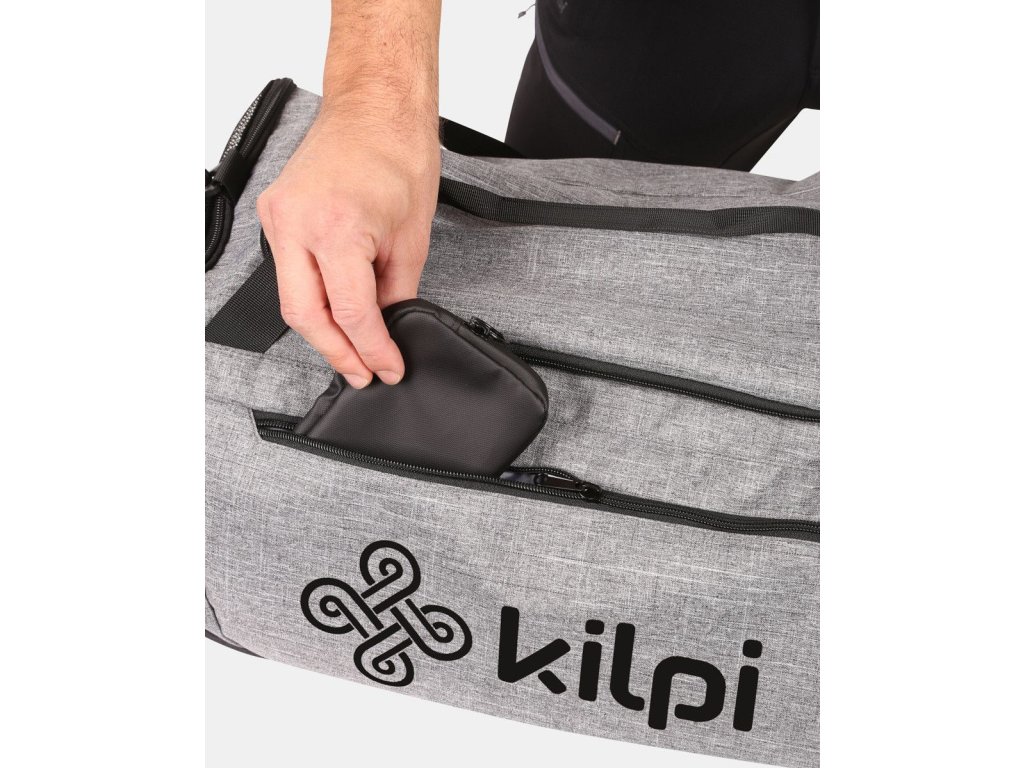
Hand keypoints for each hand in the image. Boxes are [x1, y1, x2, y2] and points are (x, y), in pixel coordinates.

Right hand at [257, 107, 439, 387]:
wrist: (375, 108)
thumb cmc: (399, 155)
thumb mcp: (411, 238)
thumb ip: (396, 291)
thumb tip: (387, 327)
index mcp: (336, 228)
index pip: (352, 313)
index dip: (373, 349)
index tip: (388, 367)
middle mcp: (296, 223)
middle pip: (305, 316)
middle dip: (337, 352)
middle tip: (363, 374)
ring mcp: (278, 216)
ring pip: (291, 298)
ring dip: (322, 329)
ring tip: (352, 350)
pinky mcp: (275, 212)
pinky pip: (287, 270)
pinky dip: (312, 296)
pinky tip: (334, 311)